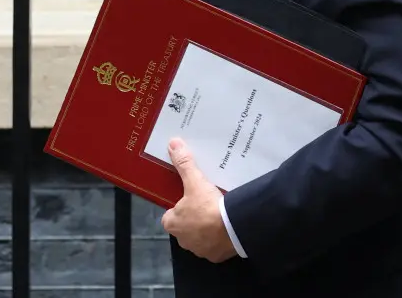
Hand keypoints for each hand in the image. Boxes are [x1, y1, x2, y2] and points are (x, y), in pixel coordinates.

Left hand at [160, 137, 237, 262]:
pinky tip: (227, 227)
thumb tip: (173, 144)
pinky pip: (215, 246)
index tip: (188, 200)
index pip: (169, 216)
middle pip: (185, 227)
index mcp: (172, 224)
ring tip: (218, 214)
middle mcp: (182, 240)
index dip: (178, 208)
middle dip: (193, 218)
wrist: (232, 228)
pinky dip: (220, 239)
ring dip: (206, 229)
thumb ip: (184, 164)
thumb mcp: (195, 181)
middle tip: (205, 204)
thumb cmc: (208, 206)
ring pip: (200, 237)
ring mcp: (200, 250)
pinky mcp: (216, 256)